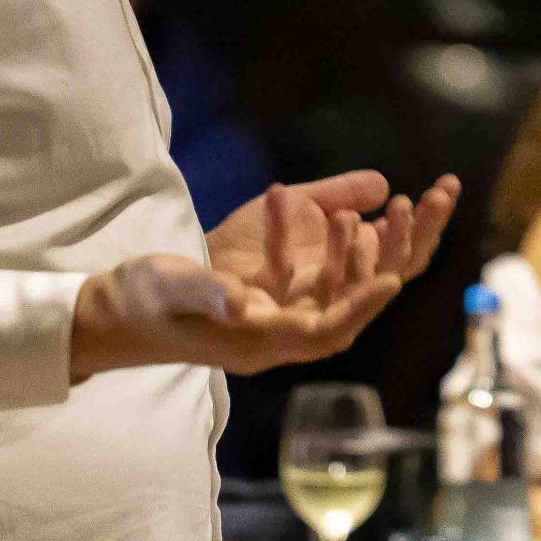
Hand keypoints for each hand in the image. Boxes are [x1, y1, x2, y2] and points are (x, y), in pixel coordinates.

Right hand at [72, 172, 458, 378]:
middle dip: (390, 259)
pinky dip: (328, 231)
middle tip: (423, 206)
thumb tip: (243, 300)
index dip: (358, 307)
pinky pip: (316, 263)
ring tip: (401, 197)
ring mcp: (279, 309)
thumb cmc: (135, 305)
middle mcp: (280, 331)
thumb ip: (204, 293)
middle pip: (351, 302)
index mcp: (258, 343)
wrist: (117, 309)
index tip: (391, 279)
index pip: (323, 333)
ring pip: (343, 280)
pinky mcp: (273, 289)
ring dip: (372, 239)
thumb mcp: (165, 292)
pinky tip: (322, 198)